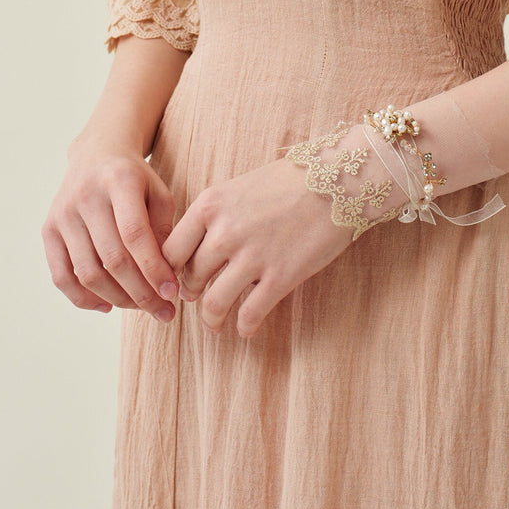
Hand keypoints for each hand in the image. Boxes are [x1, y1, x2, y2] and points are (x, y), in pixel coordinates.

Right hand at [41, 143, 182, 322]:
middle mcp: (86, 195)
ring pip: (88, 273)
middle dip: (141, 293)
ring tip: (140, 307)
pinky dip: (83, 299)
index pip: (135, 234)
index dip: (153, 269)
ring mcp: (63, 213)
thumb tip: (165, 277)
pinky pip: (61, 276)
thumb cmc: (135, 178)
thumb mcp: (159, 192)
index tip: (172, 293)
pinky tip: (107, 305)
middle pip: (112, 258)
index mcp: (119, 180)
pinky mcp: (49, 229)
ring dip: (117, 299)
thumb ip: (164, 230)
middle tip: (162, 311)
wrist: (98, 152)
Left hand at [161, 155, 357, 338]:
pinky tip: (247, 327)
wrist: (337, 180)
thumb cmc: (290, 181)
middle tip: (199, 298)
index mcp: (210, 204)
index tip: (181, 277)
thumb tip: (199, 250)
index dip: (172, 270)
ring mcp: (252, 256)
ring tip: (215, 324)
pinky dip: (244, 327)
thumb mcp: (240, 187)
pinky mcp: (280, 277)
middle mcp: (224, 231)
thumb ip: (216, 215)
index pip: (171, 250)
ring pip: (214, 304)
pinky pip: (249, 315)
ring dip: (211, 320)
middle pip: (190, 279)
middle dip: (193, 294)